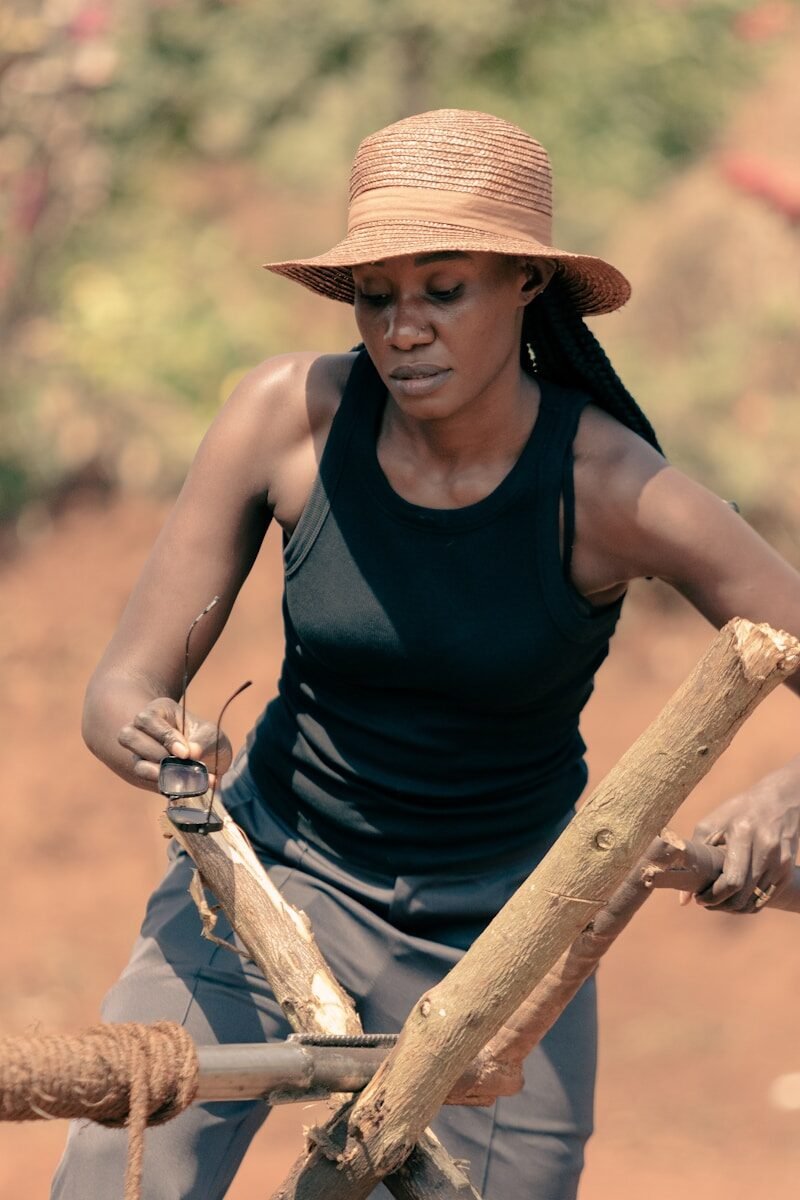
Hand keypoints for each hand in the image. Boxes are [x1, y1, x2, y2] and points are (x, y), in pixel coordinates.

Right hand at [117, 697, 231, 787]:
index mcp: (159, 712)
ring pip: (136, 763)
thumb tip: (192, 754)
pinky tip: (182, 787)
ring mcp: (141, 754)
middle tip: (178, 762)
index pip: (148, 719)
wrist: (209, 762)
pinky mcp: (147, 775)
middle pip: (128, 736)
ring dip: (156, 772)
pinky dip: (165, 785)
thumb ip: (203, 741)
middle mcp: (143, 731)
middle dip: (154, 752)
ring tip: (179, 777)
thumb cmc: (207, 740)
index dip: (164, 736)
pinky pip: (147, 783)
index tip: (185, 753)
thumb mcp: (212, 735)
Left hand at [689, 759, 799, 912]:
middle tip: (705, 902)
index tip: (699, 898)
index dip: (713, 896)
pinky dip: (749, 903)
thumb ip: (695, 856)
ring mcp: (780, 861)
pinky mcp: (787, 870)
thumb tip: (683, 899)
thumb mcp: (712, 824)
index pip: (731, 880)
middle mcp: (765, 848)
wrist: (778, 801)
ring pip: (755, 901)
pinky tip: (735, 897)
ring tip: (718, 901)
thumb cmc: (738, 811)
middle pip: (743, 894)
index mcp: (743, 833)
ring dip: (734, 908)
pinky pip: (767, 897)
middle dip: (721, 905)